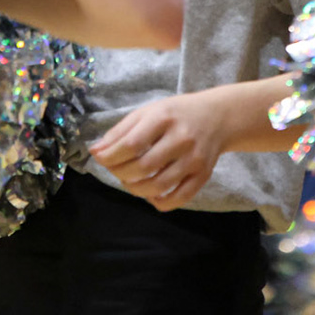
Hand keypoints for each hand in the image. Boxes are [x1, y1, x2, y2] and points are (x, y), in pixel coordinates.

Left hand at [90, 93, 226, 211]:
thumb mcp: (147, 112)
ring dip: (136, 189)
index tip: (101, 159)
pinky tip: (150, 193)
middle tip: (116, 170)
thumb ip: (120, 132)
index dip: (111, 157)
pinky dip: (159, 202)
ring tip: (130, 182)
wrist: (218, 117)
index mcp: (163, 117)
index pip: (131, 144)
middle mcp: (181, 138)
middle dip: (121, 174)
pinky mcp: (203, 175)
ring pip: (159, 186)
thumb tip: (96, 152)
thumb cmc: (176, 114)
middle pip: (143, 167)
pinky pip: (179, 198)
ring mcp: (194, 159)